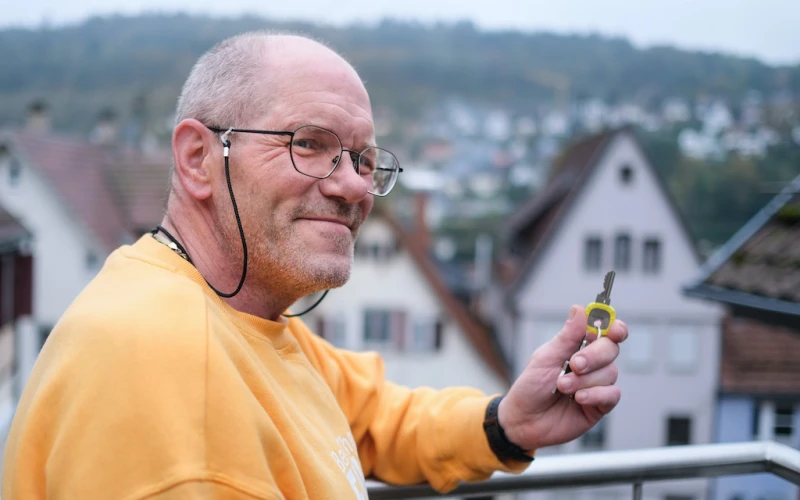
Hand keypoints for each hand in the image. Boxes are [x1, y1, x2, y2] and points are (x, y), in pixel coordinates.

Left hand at [497, 305, 627, 450]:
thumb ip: (567, 336)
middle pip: (611, 349)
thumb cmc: (531, 386)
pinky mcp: (600, 405)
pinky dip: (595, 394)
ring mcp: (597, 384)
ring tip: (562, 387)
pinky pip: (611, 394)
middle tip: (574, 364)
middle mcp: (592, 364)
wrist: (524, 420)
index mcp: (578, 347)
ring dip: (584, 380)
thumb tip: (579, 309)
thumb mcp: (546, 357)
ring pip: (610, 373)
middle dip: (594, 356)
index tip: (613, 329)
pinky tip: (579, 398)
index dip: (614, 328)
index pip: (605, 331)